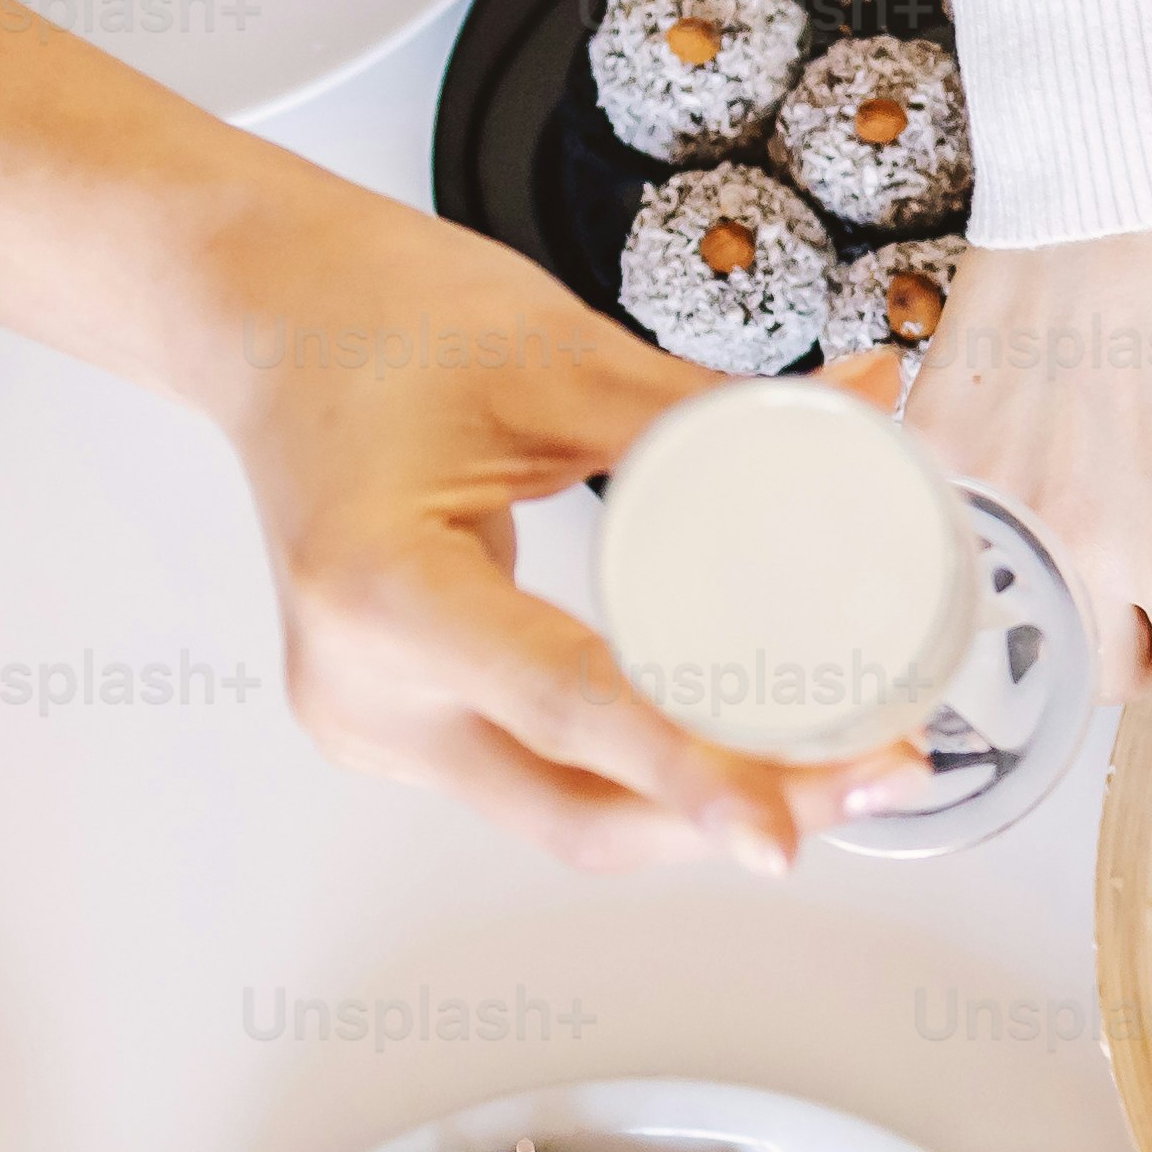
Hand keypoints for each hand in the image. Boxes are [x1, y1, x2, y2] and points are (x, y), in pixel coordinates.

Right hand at [203, 187, 857, 873]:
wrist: (266, 322)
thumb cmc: (378, 321)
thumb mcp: (557, 356)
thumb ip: (714, 410)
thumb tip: (866, 409)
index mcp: (381, 592)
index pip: (566, 707)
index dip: (691, 774)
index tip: (788, 831)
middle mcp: (363, 692)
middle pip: (577, 813)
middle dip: (739, 810)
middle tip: (885, 763)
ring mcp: (372, 725)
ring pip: (565, 813)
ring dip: (701, 804)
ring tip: (845, 758)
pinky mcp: (397, 727)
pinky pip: (539, 778)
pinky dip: (643, 770)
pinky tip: (743, 747)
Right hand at [897, 205, 1151, 705]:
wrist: (1119, 181)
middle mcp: (1089, 558)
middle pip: (1110, 678)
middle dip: (1147, 649)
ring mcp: (1002, 515)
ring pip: (1028, 631)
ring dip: (1067, 612)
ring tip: (1094, 548)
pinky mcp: (940, 462)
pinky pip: (960, 545)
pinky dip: (993, 540)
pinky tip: (1025, 493)